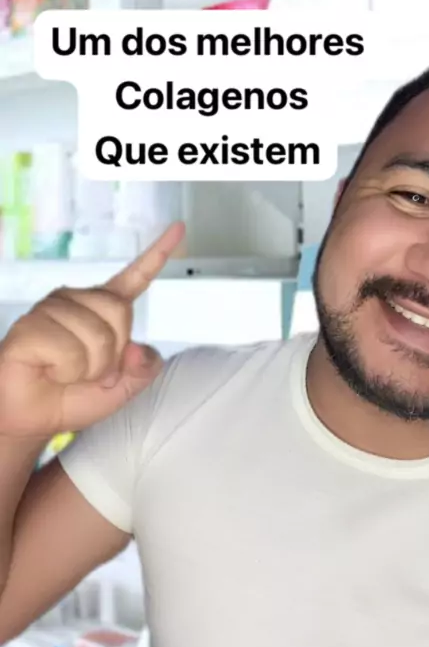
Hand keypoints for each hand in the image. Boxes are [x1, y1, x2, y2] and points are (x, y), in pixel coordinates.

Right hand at [0, 222, 184, 437]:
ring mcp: (51, 310)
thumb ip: (144, 369)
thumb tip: (137, 349)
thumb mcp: (123, 388)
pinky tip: (48, 370)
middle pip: (121, 313)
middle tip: (89, 371)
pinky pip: (69, 350)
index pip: (135, 277)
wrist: (32, 419)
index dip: (158, 254)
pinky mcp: (30, 326)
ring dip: (88, 369)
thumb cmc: (72, 397)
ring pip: (97, 337)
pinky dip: (65, 372)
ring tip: (64, 372)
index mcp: (102, 309)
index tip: (179, 228)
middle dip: (112, 355)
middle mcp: (77, 301)